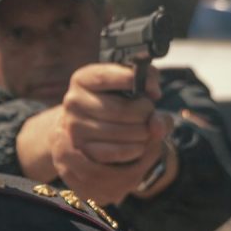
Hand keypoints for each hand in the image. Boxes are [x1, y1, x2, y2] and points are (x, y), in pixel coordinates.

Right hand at [22, 63, 168, 204]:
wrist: (87, 127)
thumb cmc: (115, 103)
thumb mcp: (130, 91)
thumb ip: (150, 99)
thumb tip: (156, 124)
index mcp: (83, 79)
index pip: (110, 77)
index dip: (137, 82)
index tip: (155, 91)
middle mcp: (73, 101)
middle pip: (122, 109)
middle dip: (145, 114)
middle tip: (150, 116)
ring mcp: (73, 126)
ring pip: (120, 133)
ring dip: (143, 134)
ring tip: (146, 132)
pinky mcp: (79, 149)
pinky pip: (114, 153)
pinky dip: (133, 150)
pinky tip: (139, 146)